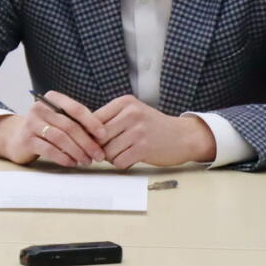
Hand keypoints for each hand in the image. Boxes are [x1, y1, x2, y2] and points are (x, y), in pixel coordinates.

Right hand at [0, 91, 107, 166]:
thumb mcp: (58, 119)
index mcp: (51, 99)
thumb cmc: (44, 129)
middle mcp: (40, 108)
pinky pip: (49, 149)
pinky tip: (72, 163)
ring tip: (86, 161)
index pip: (75, 108)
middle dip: (87, 142)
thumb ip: (75, 122)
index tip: (103, 135)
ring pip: (60, 138)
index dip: (92, 122)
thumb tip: (101, 137)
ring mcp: (31, 123)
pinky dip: (63, 157)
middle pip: (69, 126)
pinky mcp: (26, 140)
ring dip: (77, 151)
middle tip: (98, 155)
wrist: (15, 138)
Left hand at [93, 95, 215, 167]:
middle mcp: (130, 113)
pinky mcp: (144, 148)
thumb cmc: (152, 126)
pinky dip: (122, 163)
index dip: (89, 134)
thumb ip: (110, 119)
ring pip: (107, 151)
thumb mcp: (132, 113)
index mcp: (124, 102)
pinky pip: (119, 162)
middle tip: (105, 152)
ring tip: (123, 152)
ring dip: (111, 157)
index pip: (93, 119)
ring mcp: (138, 130)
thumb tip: (82, 133)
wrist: (183, 136)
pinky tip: (131, 158)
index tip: (91, 142)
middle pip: (98, 137)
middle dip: (99, 148)